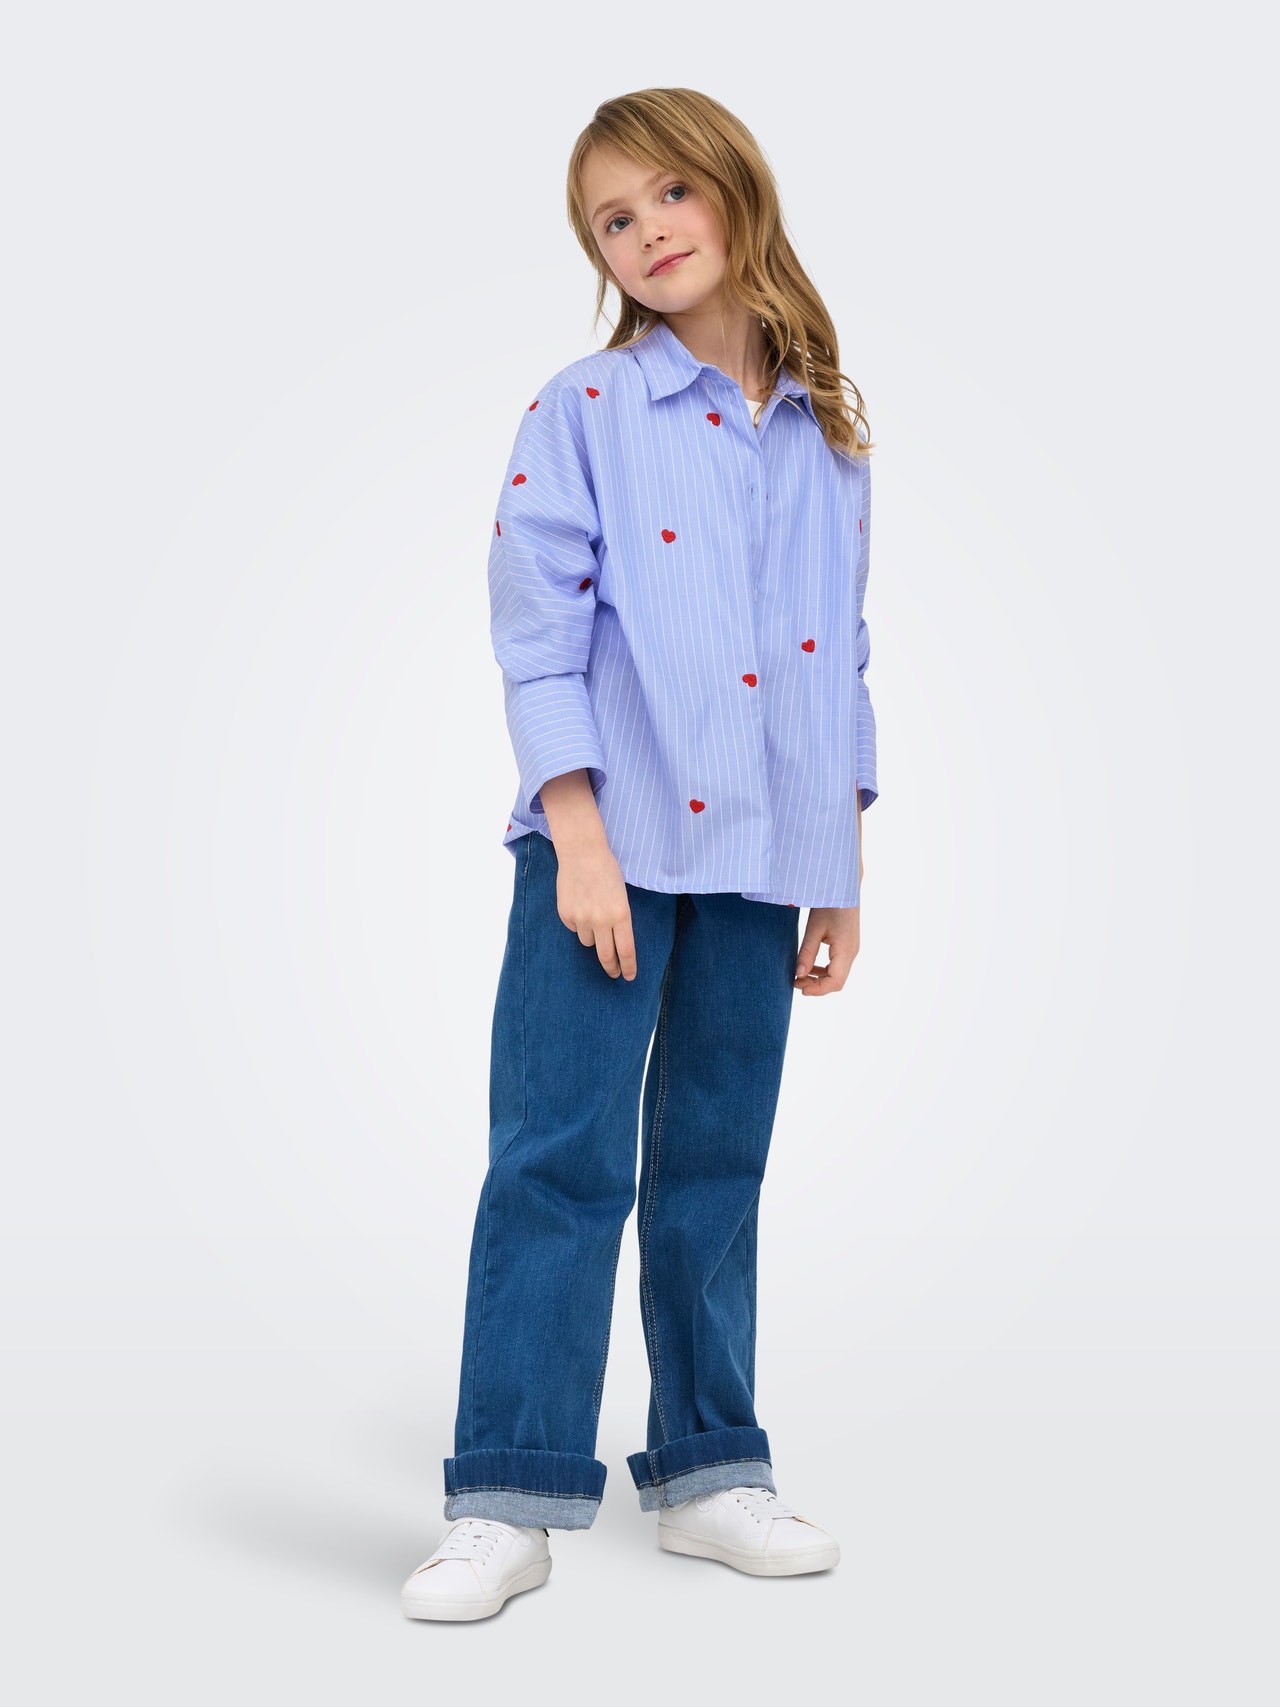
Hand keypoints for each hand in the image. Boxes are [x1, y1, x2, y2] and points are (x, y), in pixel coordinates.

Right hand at [555, 841, 636, 978]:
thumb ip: (620, 919)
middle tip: (614, 973)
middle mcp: (601, 920)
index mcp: (621, 914)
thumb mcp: (622, 896)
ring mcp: (582, 918)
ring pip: (588, 942)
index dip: (628, 967)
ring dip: (593, 936)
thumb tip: (617, 944)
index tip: (629, 976)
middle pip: (606, 956)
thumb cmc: (607, 871)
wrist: (582, 852)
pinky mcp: (566, 915)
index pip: (626, 951)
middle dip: (611, 968)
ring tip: (593, 915)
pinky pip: (574, 929)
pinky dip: (578, 922)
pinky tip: (580, 904)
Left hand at [794, 906, 859, 995]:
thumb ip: (807, 953)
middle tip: (795, 982)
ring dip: (820, 979)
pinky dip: (824, 970)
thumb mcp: (814, 928)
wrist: (843, 887)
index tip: (799, 987)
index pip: (835, 981)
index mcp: (845, 949)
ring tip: (800, 975)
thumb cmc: (829, 904)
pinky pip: (838, 965)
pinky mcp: (848, 945)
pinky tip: (810, 966)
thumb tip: (799, 974)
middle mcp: (852, 952)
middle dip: (816, 986)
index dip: (817, 989)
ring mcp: (852, 949)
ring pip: (838, 975)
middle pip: (837, 981)